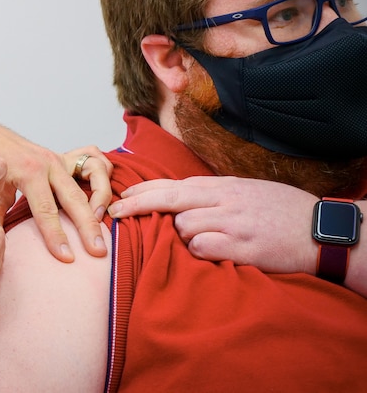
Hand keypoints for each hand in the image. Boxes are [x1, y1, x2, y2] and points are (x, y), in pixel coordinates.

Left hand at [0, 132, 110, 261]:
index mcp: (28, 172)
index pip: (46, 210)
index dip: (56, 236)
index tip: (66, 258)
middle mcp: (48, 163)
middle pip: (75, 197)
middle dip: (88, 226)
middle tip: (98, 250)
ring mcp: (58, 159)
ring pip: (94, 174)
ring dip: (101, 198)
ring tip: (102, 222)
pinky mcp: (64, 157)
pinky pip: (95, 160)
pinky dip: (102, 177)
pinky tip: (101, 198)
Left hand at [109, 176, 315, 273]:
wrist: (323, 231)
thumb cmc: (284, 213)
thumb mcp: (247, 192)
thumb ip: (215, 194)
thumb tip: (181, 199)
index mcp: (224, 186)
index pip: (174, 182)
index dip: (145, 188)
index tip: (122, 194)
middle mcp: (225, 200)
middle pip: (169, 197)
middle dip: (137, 204)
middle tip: (114, 212)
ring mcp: (234, 223)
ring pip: (184, 226)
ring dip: (183, 237)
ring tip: (207, 242)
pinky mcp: (243, 247)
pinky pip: (203, 248)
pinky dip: (200, 252)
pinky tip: (215, 254)